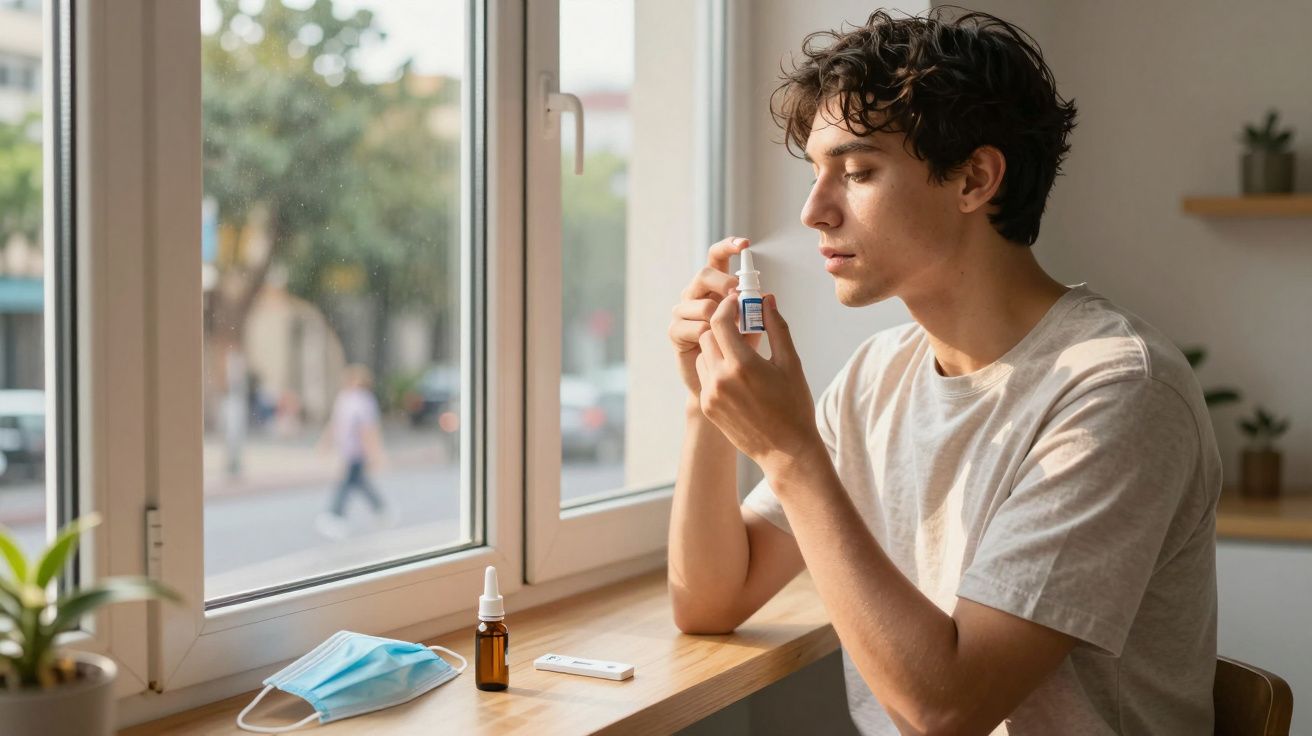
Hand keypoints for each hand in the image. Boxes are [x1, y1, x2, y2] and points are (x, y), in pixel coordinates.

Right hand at [668, 237, 763, 396]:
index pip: (717, 257)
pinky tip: (714, 345)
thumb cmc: (744, 357)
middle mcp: (698, 295)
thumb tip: (768, 295)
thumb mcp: (757, 331)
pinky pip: (691, 326)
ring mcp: (684, 312)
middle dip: (723, 282)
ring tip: (732, 334)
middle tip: (738, 295)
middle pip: (704, 274)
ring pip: (700, 303)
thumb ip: (760, 313)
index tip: (744, 245)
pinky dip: (706, 335)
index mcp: (717, 287)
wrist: (728, 390)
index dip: (727, 247)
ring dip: (718, 316)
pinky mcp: (676, 332)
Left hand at [694, 291, 823, 472]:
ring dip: (717, 348)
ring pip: (703, 355)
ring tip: (741, 356)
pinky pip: (704, 376)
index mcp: (742, 365)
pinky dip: (716, 369)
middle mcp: (721, 379)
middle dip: (723, 327)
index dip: (727, 306)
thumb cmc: (794, 406)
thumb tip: (766, 299)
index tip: (737, 302)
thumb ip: (776, 327)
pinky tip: (738, 378)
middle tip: (742, 328)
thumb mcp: (790, 363)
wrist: (785, 450)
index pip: (719, 321)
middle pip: (708, 336)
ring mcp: (711, 395)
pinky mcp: (708, 407)